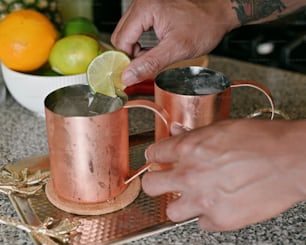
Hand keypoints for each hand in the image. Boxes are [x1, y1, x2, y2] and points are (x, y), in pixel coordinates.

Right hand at [111, 0, 238, 85]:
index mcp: (145, 8)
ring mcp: (145, 5)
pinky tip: (154, 49)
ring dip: (136, 50)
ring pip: (127, 34)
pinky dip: (141, 43)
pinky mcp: (150, 10)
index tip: (135, 73)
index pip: (121, 41)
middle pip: (121, 36)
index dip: (127, 60)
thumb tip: (128, 76)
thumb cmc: (205, 24)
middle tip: (146, 65)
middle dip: (131, 55)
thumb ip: (150, 63)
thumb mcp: (177, 49)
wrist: (219, 13)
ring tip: (154, 55)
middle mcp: (142, 3)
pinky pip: (136, 30)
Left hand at [143, 119, 305, 230]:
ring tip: (193, 197)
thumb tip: (176, 130)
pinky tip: (218, 204)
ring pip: (171, 211)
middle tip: (164, 181)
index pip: (154, 155)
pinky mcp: (220, 219)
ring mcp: (203, 200)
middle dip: (155, 182)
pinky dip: (207, 215)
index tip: (157, 160)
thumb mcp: (221, 128)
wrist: (291, 160)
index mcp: (188, 149)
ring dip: (180, 204)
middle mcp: (190, 175)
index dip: (154, 157)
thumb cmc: (261, 140)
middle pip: (151, 185)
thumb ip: (193, 134)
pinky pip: (202, 223)